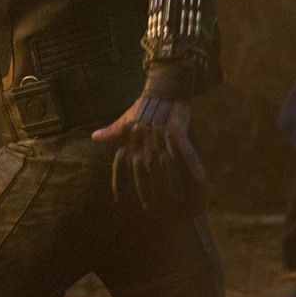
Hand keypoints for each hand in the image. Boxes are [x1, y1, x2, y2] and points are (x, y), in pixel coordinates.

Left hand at [91, 96, 204, 211]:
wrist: (161, 89)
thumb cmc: (143, 107)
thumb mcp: (125, 119)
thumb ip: (112, 131)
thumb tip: (94, 137)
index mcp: (130, 140)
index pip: (122, 166)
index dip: (120, 183)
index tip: (118, 200)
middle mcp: (143, 141)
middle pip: (142, 172)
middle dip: (145, 190)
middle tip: (148, 207)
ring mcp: (160, 138)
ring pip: (165, 166)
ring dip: (172, 184)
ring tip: (177, 201)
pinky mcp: (176, 132)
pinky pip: (186, 152)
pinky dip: (194, 165)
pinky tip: (201, 178)